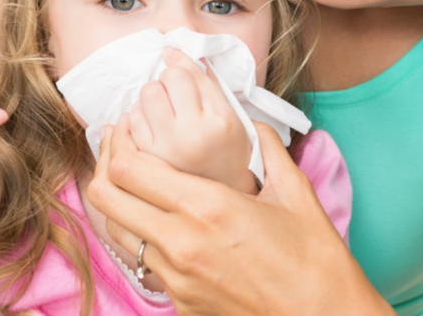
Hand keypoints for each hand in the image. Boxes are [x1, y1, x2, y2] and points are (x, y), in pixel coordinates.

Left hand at [86, 117, 392, 315]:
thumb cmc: (315, 261)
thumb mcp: (295, 192)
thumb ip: (268, 149)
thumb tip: (253, 124)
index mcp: (208, 207)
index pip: (130, 169)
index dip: (121, 144)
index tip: (129, 129)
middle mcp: (181, 243)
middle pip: (106, 199)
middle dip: (106, 168)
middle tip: (121, 151)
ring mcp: (176, 278)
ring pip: (119, 232)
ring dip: (121, 204)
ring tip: (138, 185)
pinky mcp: (181, 303)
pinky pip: (147, 263)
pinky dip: (147, 238)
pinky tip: (167, 224)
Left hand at [127, 48, 255, 193]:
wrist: (222, 192)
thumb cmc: (228, 149)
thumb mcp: (231, 114)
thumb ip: (207, 82)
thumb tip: (173, 53)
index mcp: (219, 120)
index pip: (189, 73)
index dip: (179, 62)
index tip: (173, 59)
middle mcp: (193, 134)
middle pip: (164, 80)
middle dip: (166, 81)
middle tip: (174, 94)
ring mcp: (167, 149)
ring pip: (145, 96)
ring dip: (151, 97)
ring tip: (163, 110)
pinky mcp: (147, 160)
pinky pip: (130, 120)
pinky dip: (137, 115)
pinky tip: (151, 124)